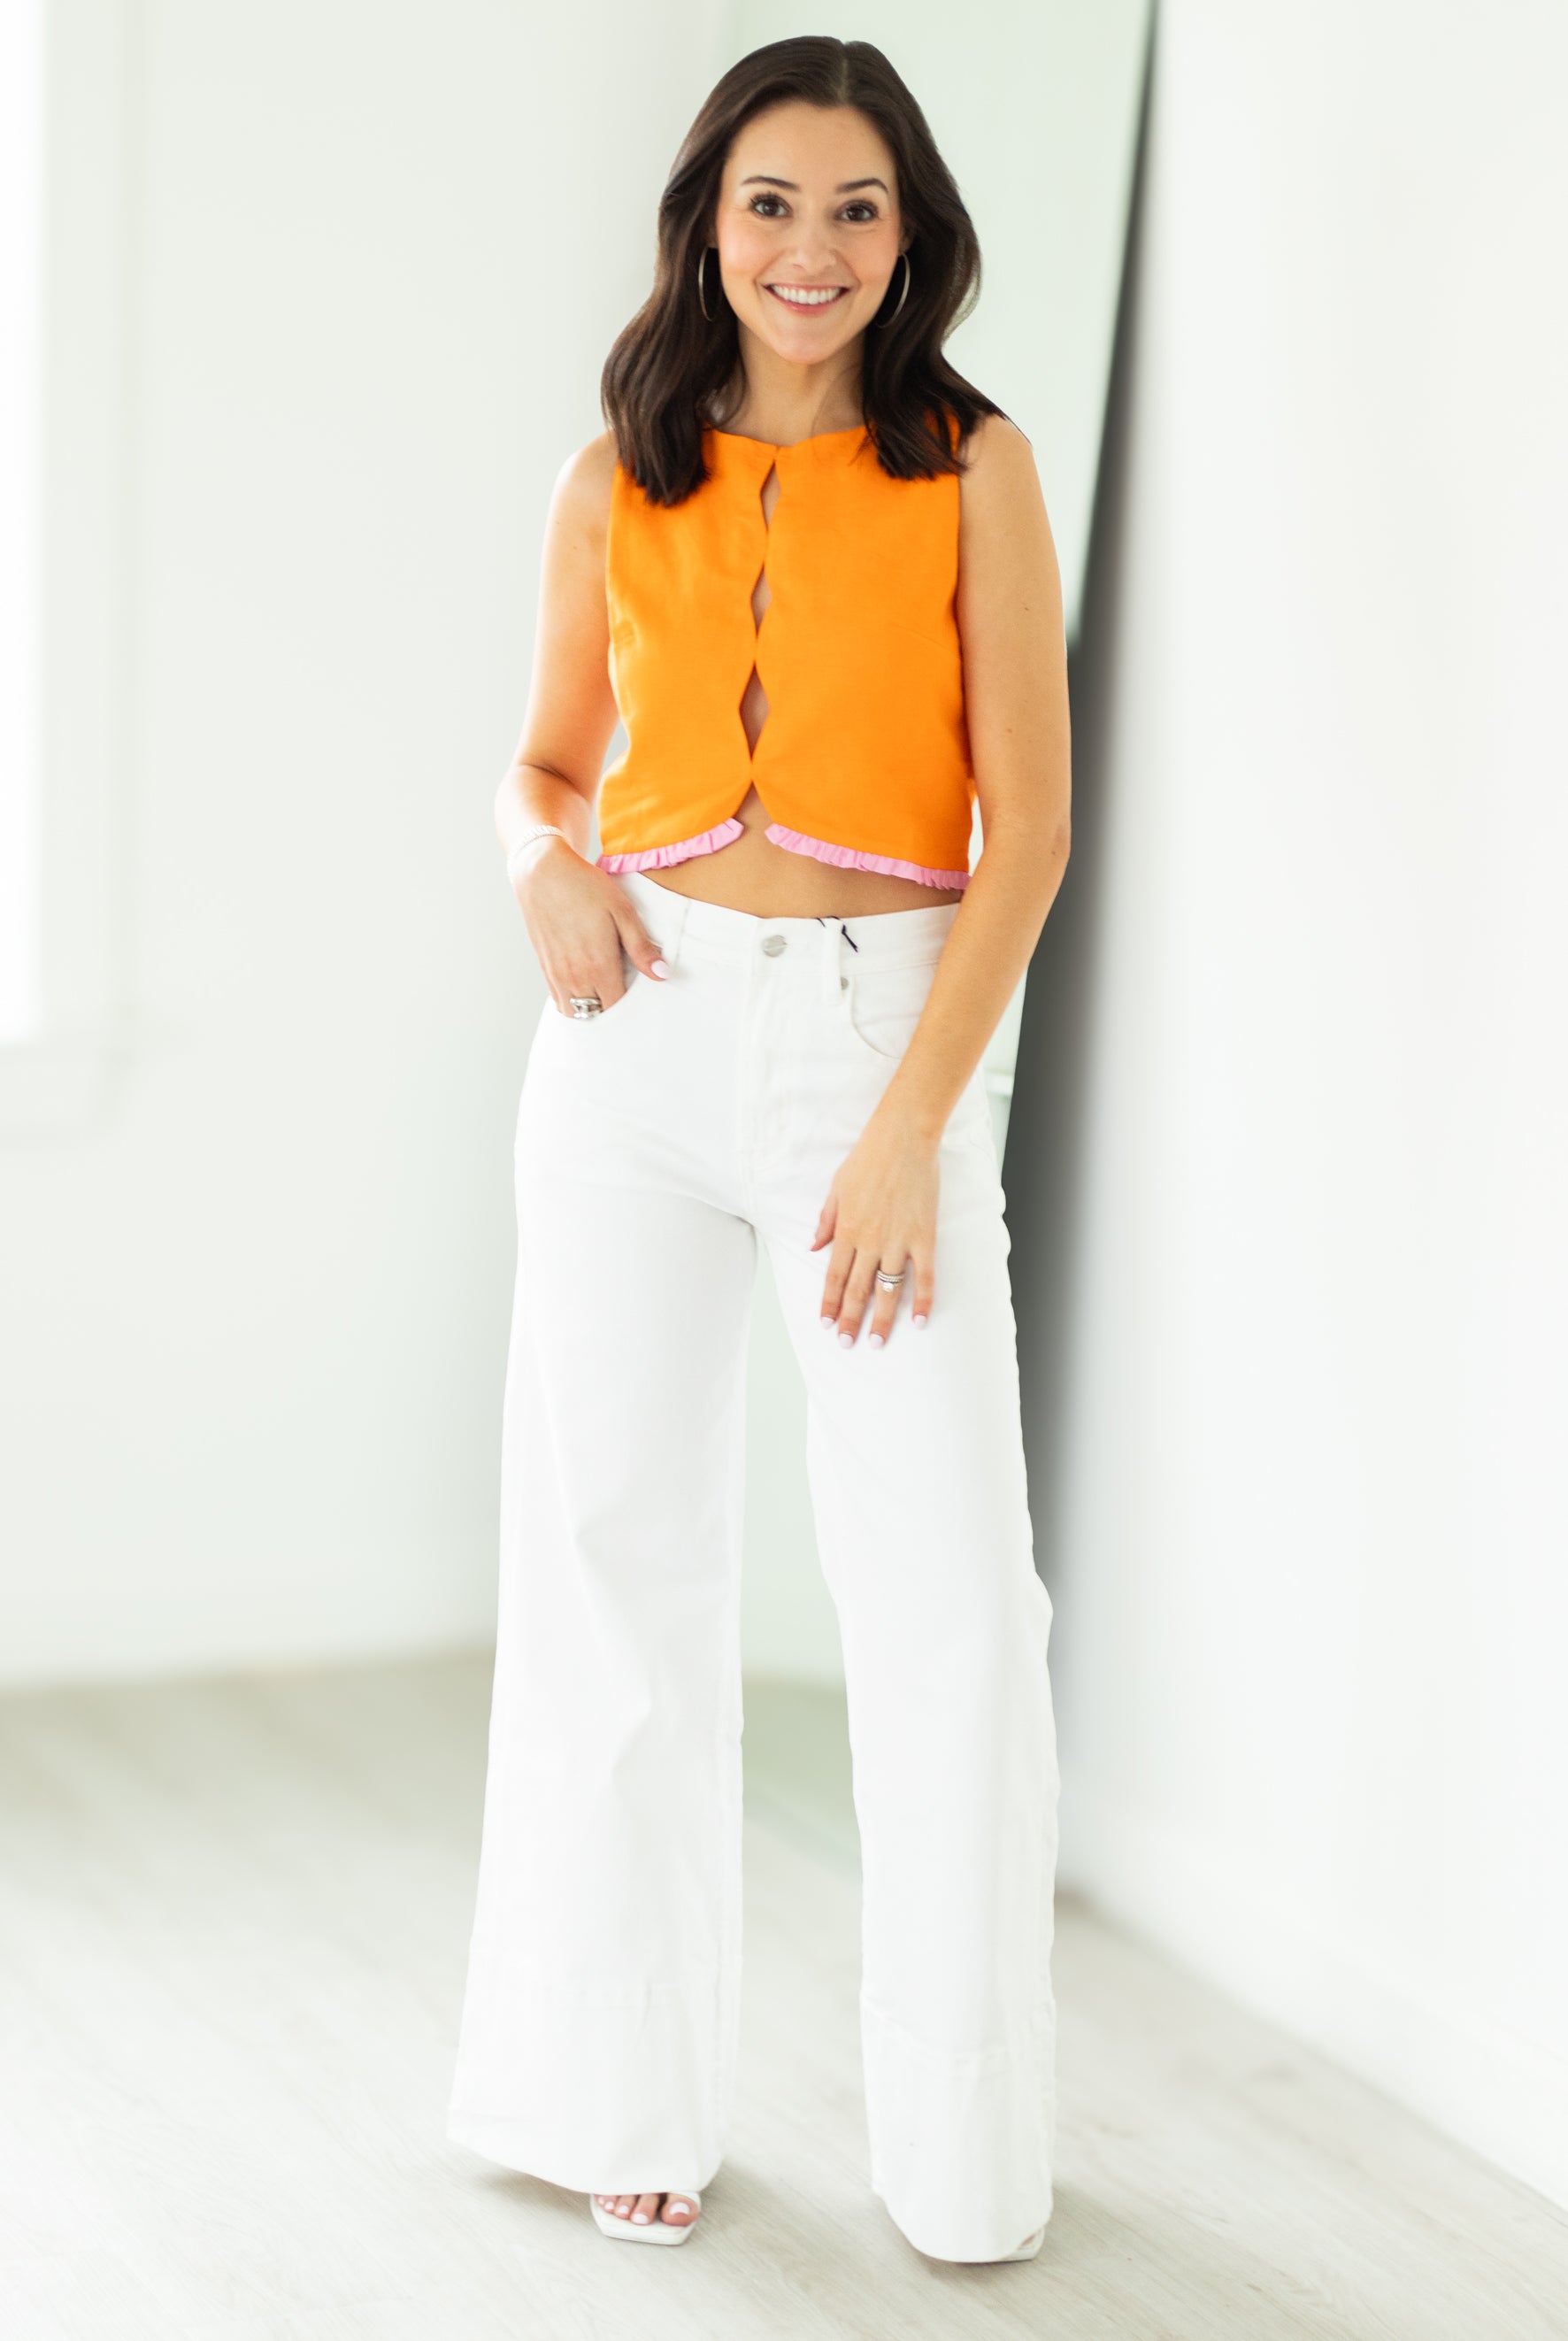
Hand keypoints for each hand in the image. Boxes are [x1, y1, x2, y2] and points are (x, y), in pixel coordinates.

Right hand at [512, 838, 668, 1014]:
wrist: (543, 873)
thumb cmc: (585, 888)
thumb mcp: (622, 911)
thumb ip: (641, 947)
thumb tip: (662, 975)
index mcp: (598, 965)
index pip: (620, 1007)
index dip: (634, 1008)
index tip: (644, 1000)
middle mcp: (575, 976)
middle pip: (599, 1014)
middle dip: (614, 1012)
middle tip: (628, 999)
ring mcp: (557, 975)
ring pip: (576, 1013)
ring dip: (592, 1010)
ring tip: (607, 996)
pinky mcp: (546, 969)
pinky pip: (560, 1002)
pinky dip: (574, 1003)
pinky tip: (587, 989)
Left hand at [810, 1107, 937, 1344]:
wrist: (902, 1137)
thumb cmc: (868, 1158)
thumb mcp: (837, 1187)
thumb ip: (826, 1220)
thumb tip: (813, 1247)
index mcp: (846, 1229)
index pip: (834, 1276)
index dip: (830, 1303)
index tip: (826, 1325)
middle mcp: (870, 1241)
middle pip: (857, 1289)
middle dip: (850, 1320)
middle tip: (846, 1345)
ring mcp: (898, 1241)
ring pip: (887, 1289)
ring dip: (881, 1319)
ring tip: (877, 1344)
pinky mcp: (924, 1236)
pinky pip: (925, 1275)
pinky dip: (922, 1300)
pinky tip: (919, 1321)